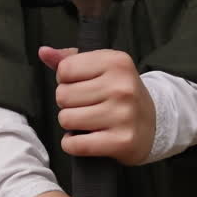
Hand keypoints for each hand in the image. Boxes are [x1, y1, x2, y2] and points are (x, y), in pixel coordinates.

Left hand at [39, 46, 155, 165]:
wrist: (153, 123)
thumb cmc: (120, 92)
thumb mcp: (102, 67)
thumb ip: (70, 58)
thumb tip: (44, 52)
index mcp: (116, 62)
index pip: (65, 69)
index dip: (65, 79)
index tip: (79, 85)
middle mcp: (121, 86)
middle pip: (63, 95)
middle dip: (67, 102)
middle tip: (84, 105)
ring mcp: (123, 115)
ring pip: (66, 119)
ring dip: (70, 123)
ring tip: (86, 121)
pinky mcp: (122, 141)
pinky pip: (77, 144)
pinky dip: (72, 144)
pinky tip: (84, 138)